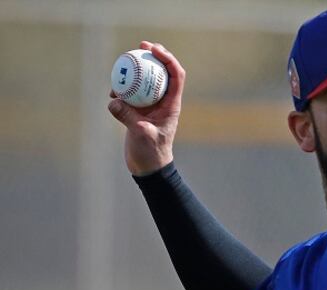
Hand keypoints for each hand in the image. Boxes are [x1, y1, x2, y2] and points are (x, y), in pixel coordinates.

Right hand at [108, 41, 184, 175]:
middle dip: (153, 56)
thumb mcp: (141, 135)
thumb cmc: (151, 152)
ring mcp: (150, 105)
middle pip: (162, 72)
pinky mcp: (137, 111)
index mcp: (171, 104)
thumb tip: (113, 102)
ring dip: (136, 71)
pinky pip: (130, 94)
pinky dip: (122, 89)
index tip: (154, 49)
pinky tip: (112, 93)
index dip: (168, 58)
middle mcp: (163, 102)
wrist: (148, 166)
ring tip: (123, 64)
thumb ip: (129, 118)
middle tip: (141, 45)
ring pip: (145, 80)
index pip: (176, 75)